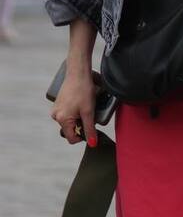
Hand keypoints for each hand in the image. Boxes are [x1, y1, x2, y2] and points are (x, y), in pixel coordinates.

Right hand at [51, 19, 98, 146]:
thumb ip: (90, 129)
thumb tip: (92, 144)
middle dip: (80, 127)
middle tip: (88, 115)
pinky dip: (75, 113)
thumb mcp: (89, 112)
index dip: (83, 137)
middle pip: (70, 131)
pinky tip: (80, 104)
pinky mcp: (58, 104)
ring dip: (78, 120)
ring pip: (69, 123)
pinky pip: (67, 115)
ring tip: (85, 108)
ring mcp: (56, 109)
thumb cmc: (83, 91)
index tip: (91, 128)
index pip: (72, 138)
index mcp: (62, 119)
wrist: (78, 73)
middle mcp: (55, 116)